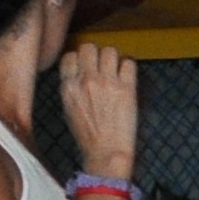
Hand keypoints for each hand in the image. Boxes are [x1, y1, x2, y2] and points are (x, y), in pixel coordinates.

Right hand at [60, 43, 141, 179]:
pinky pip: (129, 62)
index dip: (79, 59)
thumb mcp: (69, 109)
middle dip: (96, 54)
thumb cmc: (88, 134)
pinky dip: (129, 67)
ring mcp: (107, 82)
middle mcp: (86, 80)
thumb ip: (72, 88)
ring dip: (114, 58)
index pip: (70, 56)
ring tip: (116, 71)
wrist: (106, 151)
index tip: (86, 66)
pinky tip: (127, 78)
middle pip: (90, 48)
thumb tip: (78, 73)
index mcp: (68, 87)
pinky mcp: (127, 88)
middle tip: (103, 66)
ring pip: (110, 51)